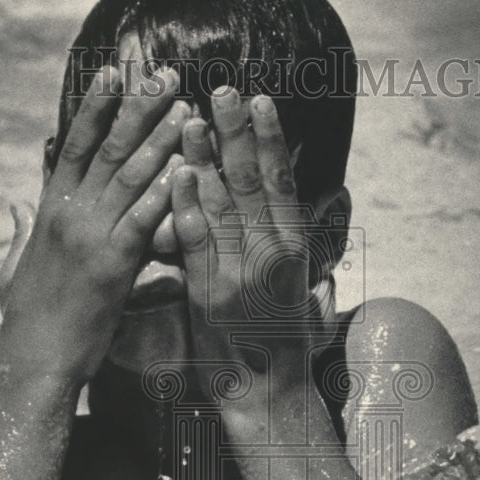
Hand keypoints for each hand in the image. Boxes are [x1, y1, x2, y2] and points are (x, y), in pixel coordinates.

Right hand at [0, 65, 189, 384]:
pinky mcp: (113, 264)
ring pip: (130, 175)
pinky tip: (187, 167)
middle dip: (138, 107)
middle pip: (108, 148)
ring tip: (186, 106)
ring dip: (161, 138)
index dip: (95, 105)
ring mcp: (91, 236)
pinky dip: (166, 191)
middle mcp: (70, 213)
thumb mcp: (15, 267)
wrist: (33, 357)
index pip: (76, 145)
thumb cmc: (26, 317)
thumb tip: (16, 205)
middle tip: (166, 74)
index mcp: (50, 210)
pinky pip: (144, 218)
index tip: (114, 71)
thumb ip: (19, 231)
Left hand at [171, 88, 323, 388]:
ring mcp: (239, 272)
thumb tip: (303, 201)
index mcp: (294, 247)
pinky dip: (186, 206)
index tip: (261, 102)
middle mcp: (270, 253)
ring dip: (204, 158)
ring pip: (221, 204)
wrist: (268, 390)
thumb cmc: (285, 339)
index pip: (282, 181)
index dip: (271, 139)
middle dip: (236, 133)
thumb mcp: (302, 286)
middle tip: (222, 90)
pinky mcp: (208, 293)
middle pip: (252, 182)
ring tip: (188, 118)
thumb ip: (295, 241)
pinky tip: (176, 174)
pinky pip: (195, 242)